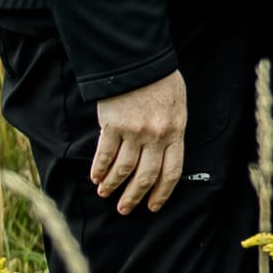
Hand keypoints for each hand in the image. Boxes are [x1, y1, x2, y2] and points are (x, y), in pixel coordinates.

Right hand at [91, 70, 188, 215]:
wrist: (139, 62)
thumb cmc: (161, 83)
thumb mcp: (177, 108)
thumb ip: (171, 132)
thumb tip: (162, 157)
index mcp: (176, 132)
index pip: (172, 171)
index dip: (162, 192)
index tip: (153, 206)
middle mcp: (156, 136)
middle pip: (146, 176)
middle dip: (134, 197)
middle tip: (125, 209)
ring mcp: (134, 132)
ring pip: (123, 169)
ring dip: (113, 185)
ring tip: (106, 194)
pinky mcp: (113, 126)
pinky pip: (105, 154)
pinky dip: (99, 169)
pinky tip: (95, 178)